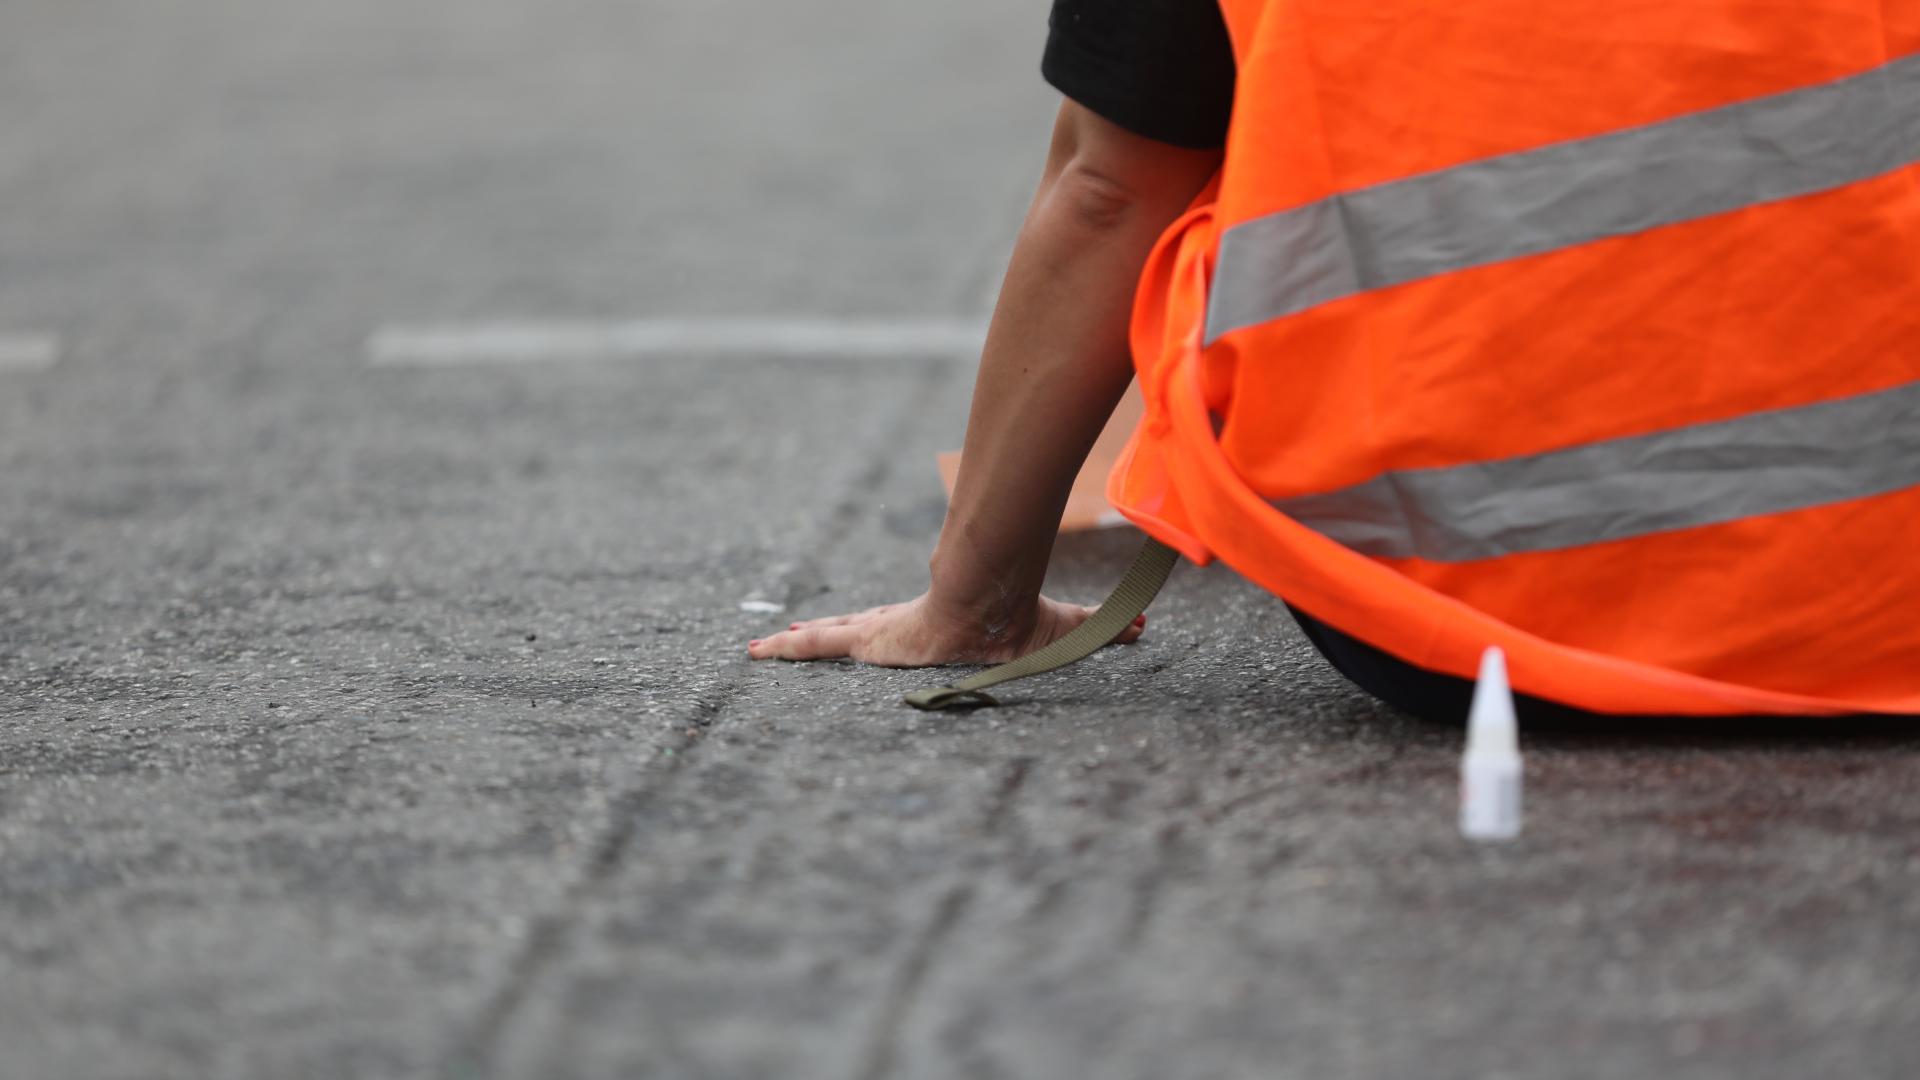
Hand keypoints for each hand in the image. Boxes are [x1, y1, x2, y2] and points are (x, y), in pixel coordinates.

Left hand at [747, 591, 1144, 666]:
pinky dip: (788, 648)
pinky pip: (820, 643)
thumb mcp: (1053, 633)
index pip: (898, 624)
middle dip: (825, 633)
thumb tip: (1149, 627)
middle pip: (853, 627)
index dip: (877, 626)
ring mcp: (879, 631)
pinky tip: (754, 652)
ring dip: (795, 642)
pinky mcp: (868, 638)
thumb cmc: (1016, 618)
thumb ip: (1094, 630)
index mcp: (933, 624)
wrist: (990, 604)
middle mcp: (899, 626)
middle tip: (789, 635)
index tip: (864, 627)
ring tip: (755, 648)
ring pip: (827, 635)